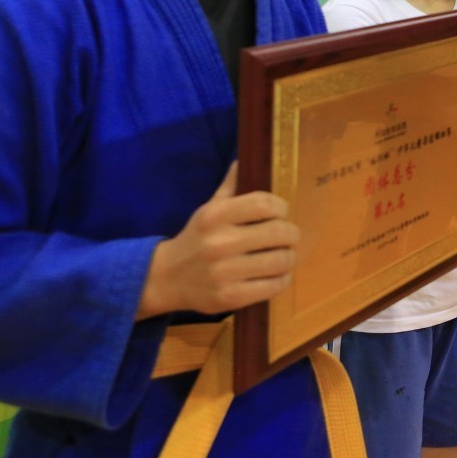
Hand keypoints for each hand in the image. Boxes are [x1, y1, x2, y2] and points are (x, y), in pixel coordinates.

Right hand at [137, 163, 298, 318]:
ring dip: (289, 257)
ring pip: (280, 260)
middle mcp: (219, 243)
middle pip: (278, 232)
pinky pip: (274, 286)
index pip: (265, 204)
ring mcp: (224, 273)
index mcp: (215, 216)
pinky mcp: (230, 298)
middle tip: (288, 237)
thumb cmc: (195, 239)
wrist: (165, 278)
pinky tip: (276, 275)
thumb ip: (229, 186)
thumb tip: (245, 160)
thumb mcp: (208, 209)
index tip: (281, 213)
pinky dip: (283, 279)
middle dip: (291, 233)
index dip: (281, 207)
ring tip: (283, 255)